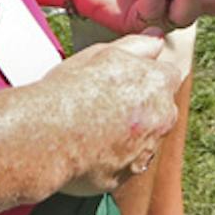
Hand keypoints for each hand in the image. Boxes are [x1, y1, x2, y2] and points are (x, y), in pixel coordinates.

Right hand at [45, 34, 188, 195]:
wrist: (47, 134)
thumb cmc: (73, 90)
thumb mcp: (104, 53)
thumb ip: (138, 45)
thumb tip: (157, 38)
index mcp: (159, 84)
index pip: (168, 76)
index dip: (146, 78)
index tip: (125, 82)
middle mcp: (160, 119)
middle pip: (160, 110)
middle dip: (142, 108)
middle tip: (106, 104)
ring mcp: (145, 151)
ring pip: (144, 140)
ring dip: (128, 136)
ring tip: (92, 128)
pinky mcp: (127, 176)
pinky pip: (125, 165)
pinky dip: (113, 159)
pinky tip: (88, 149)